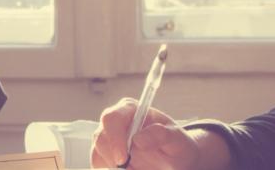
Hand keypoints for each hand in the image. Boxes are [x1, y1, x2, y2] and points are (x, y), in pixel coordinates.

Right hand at [92, 98, 207, 169]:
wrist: (176, 158)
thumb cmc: (177, 144)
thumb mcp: (176, 139)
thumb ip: (160, 134)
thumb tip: (138, 139)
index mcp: (130, 110)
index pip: (112, 118)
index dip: (114, 138)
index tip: (123, 159)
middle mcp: (115, 122)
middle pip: (101, 137)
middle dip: (112, 158)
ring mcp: (108, 138)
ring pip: (98, 153)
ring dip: (112, 166)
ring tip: (136, 169)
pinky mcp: (106, 154)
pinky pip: (100, 163)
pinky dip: (110, 169)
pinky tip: (130, 169)